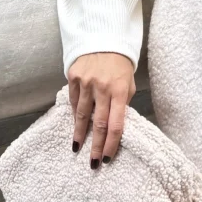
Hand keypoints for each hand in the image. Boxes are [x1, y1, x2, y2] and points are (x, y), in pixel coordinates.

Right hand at [67, 52, 135, 166]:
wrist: (103, 37)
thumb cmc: (120, 64)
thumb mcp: (128, 82)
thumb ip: (123, 103)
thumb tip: (116, 125)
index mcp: (120, 91)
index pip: (116, 124)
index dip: (111, 144)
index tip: (107, 158)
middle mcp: (102, 88)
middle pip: (99, 124)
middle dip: (95, 146)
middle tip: (92, 163)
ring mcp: (86, 82)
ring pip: (82, 115)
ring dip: (80, 134)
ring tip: (77, 148)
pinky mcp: (74, 76)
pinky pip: (73, 101)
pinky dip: (74, 115)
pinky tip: (75, 126)